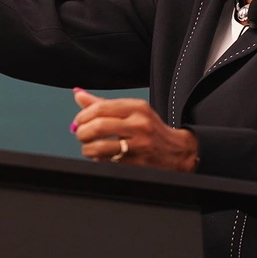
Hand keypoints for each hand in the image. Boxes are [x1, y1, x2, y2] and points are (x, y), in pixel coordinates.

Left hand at [71, 88, 198, 171]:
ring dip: (87, 149)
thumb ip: (103, 104)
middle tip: (80, 135)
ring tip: (88, 148)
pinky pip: (108, 162)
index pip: (100, 107)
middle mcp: (139, 124)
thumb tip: (78, 94)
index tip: (79, 121)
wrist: (178, 152)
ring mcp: (139, 145)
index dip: (83, 116)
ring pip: (100, 147)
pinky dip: (99, 160)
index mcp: (137, 108)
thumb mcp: (132, 111)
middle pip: (98, 126)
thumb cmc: (150, 130)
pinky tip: (101, 157)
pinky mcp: (138, 164)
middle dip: (82, 132)